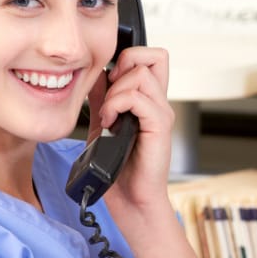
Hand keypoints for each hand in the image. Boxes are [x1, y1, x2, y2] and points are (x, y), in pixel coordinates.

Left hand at [86, 45, 174, 208]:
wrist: (131, 201)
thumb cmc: (120, 171)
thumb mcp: (104, 126)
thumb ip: (102, 100)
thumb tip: (95, 76)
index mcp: (149, 102)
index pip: (150, 59)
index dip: (128, 59)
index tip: (109, 82)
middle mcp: (159, 104)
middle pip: (151, 56)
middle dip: (122, 67)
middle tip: (109, 96)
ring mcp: (161, 114)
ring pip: (141, 73)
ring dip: (115, 90)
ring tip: (107, 114)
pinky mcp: (159, 127)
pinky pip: (138, 98)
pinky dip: (117, 104)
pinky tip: (109, 122)